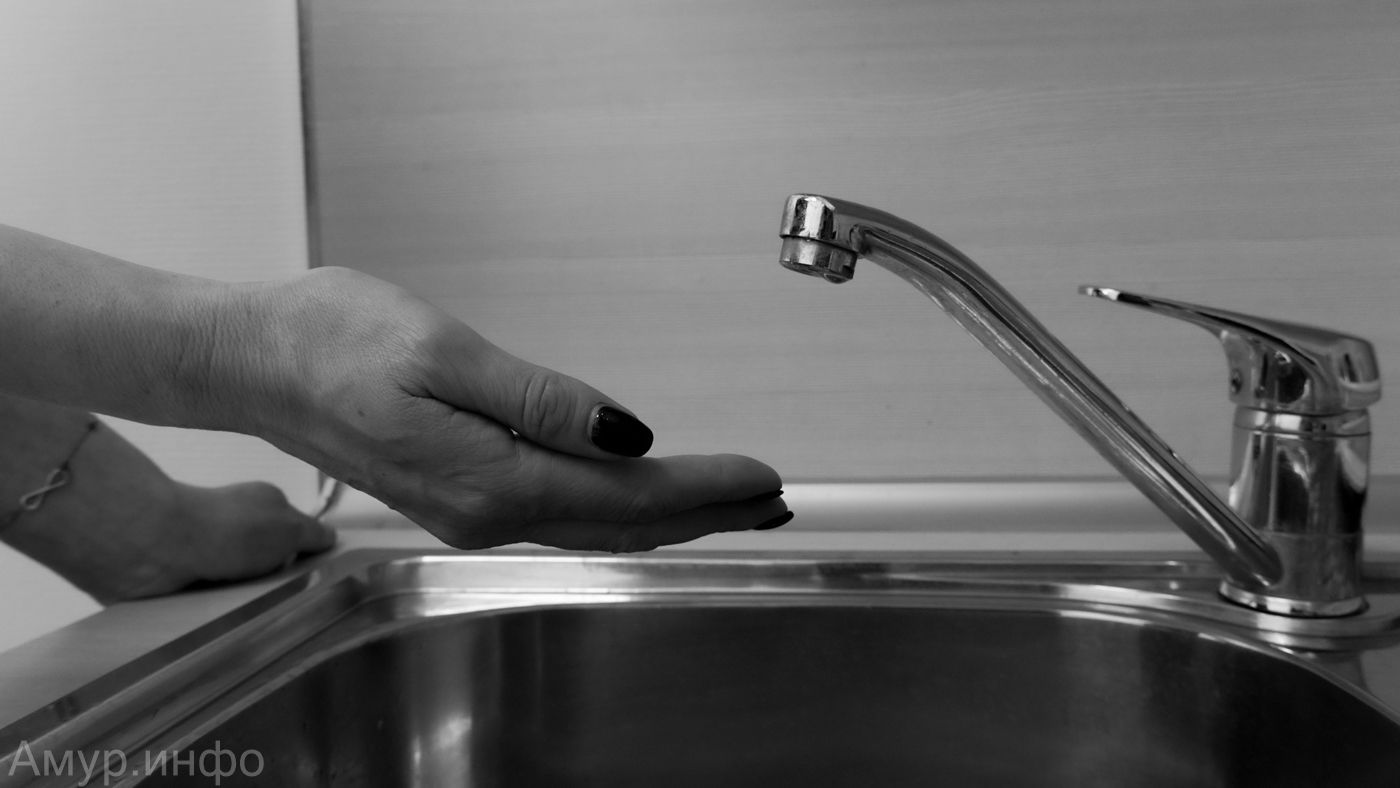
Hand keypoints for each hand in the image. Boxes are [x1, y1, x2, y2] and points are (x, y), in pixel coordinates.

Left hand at [0, 401, 333, 603]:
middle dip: (277, 584)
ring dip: (246, 602)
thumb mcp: (289, 527)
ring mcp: (206, 553)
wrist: (154, 547)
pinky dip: (216, 613)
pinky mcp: (180, 579)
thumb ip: (313, 534)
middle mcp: (234, 526)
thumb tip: (333, 538)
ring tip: (260, 625)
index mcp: (262, 506)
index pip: (295, 534)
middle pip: (267, 562)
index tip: (317, 584)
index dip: (306, 557)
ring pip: (239, 585)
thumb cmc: (232, 531)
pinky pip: (208, 602)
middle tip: (292, 610)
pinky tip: (226, 628)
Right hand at [238, 267, 788, 551]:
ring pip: (596, 526)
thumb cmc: (334, 340)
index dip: (705, 488)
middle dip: (705, 514)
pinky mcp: (457, 496)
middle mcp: (486, 513)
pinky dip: (620, 511)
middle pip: (623, 526)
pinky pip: (562, 516)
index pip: (629, 497)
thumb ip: (542, 402)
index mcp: (492, 479)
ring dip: (669, 516)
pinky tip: (641, 499)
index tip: (763, 477)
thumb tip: (630, 435)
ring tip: (728, 502)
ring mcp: (469, 513)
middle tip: (772, 500)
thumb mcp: (446, 353)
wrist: (250, 361)